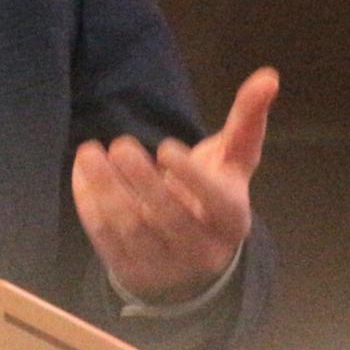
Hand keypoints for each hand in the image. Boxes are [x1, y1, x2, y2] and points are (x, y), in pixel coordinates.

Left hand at [71, 67, 277, 303]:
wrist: (192, 257)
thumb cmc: (213, 196)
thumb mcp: (233, 162)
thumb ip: (247, 121)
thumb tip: (268, 76)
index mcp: (231, 220)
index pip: (216, 203)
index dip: (191, 177)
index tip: (164, 146)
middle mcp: (202, 250)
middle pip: (169, 217)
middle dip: (142, 180)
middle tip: (120, 144)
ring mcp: (166, 266)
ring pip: (133, 230)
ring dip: (107, 190)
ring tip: (89, 153)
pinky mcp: (133, 273)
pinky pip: (107, 240)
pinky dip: (90, 206)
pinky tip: (81, 173)